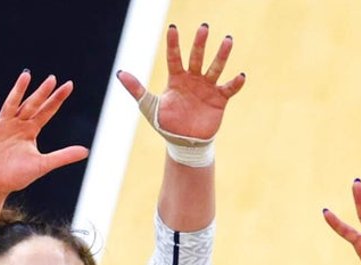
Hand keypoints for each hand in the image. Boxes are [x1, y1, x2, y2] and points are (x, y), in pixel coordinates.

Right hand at [0, 72, 88, 196]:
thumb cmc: (18, 175)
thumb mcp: (43, 164)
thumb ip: (63, 156)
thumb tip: (86, 151)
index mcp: (31, 130)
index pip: (47, 111)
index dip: (57, 99)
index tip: (69, 85)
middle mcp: (18, 124)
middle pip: (32, 104)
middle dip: (42, 92)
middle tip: (52, 78)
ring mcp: (2, 125)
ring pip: (12, 104)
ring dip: (19, 90)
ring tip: (26, 75)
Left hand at [116, 24, 245, 140]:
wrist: (183, 142)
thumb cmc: (166, 123)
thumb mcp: (149, 106)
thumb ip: (137, 89)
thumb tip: (120, 73)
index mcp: (176, 79)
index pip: (174, 57)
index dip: (173, 44)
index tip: (173, 29)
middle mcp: (193, 79)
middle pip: (197, 57)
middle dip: (200, 43)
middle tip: (204, 27)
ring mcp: (207, 88)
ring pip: (215, 68)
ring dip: (222, 55)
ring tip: (228, 39)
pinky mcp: (219, 99)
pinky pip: (229, 88)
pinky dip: (235, 83)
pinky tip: (241, 75)